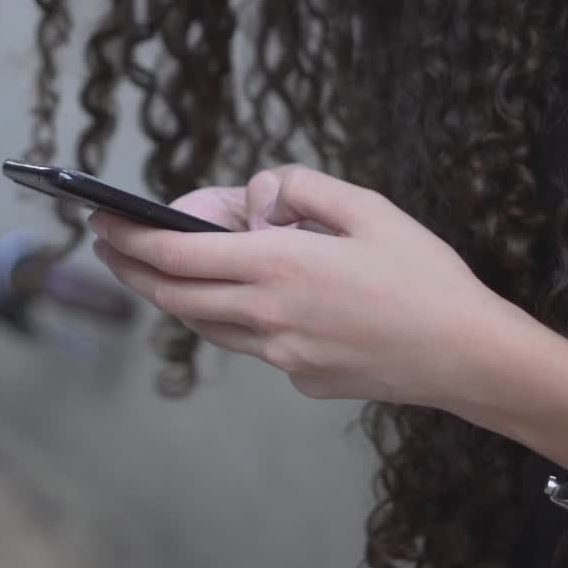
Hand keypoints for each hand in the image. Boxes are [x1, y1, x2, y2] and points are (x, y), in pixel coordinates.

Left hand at [88, 165, 524, 418]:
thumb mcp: (367, 205)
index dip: (131, 239)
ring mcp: (282, 356)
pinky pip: (250, 342)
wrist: (465, 353)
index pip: (178, 255)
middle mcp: (269, 317)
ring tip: (162, 268)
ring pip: (206, 323)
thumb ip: (302, 188)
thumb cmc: (422, 273)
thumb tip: (260, 197)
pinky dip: (232, 314)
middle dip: (132, 269)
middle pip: (175, 296)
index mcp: (281, 267)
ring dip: (175, 294)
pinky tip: (249, 295)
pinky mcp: (301, 378)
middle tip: (109, 245)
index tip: (101, 222)